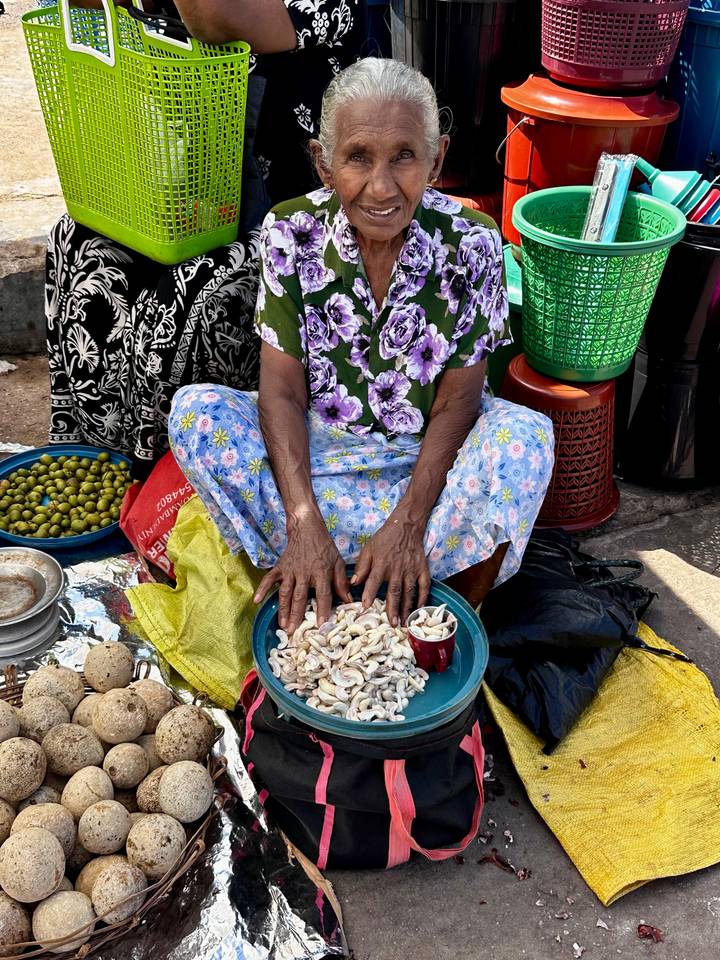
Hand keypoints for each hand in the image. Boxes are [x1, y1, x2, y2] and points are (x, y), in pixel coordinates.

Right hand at [253, 515, 350, 634]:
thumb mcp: (338, 562)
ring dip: (283, 609)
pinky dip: (262, 589)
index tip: (320, 624)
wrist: (307, 529)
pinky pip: (269, 579)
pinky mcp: (280, 566)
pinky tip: (257, 601)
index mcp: (321, 571)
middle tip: (294, 631)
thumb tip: (348, 601)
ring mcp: (290, 570)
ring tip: (282, 625)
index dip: (322, 609)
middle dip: (297, 615)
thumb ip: (341, 582)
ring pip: (285, 592)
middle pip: (300, 596)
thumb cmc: (325, 547)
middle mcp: (304, 572)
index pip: (323, 594)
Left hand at [352, 508, 429, 625]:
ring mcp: (412, 570)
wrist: (406, 526)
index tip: (365, 606)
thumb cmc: (385, 539)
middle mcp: (397, 569)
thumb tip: (353, 582)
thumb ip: (362, 567)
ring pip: (409, 592)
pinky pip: (424, 586)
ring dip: (406, 608)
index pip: (374, 581)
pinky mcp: (422, 569)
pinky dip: (423, 598)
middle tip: (391, 624)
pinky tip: (419, 609)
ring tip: (404, 623)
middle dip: (392, 609)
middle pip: (394, 591)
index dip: (369, 593)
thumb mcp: (369, 549)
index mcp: (382, 564)